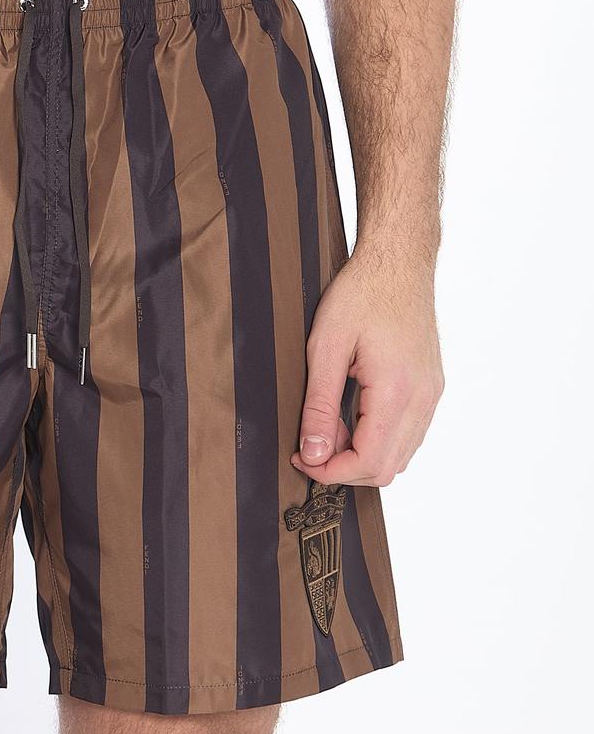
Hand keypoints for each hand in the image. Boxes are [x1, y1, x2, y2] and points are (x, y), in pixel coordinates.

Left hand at [290, 246, 443, 487]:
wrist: (399, 261)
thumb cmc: (362, 293)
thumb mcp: (325, 348)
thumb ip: (318, 407)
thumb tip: (313, 454)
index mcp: (397, 390)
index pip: (368, 462)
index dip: (330, 472)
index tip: (302, 459)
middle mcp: (423, 398)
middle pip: (386, 469)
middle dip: (344, 470)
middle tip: (310, 448)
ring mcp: (432, 394)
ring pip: (400, 457)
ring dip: (362, 457)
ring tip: (329, 430)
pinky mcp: (432, 388)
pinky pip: (409, 435)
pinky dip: (379, 441)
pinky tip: (352, 419)